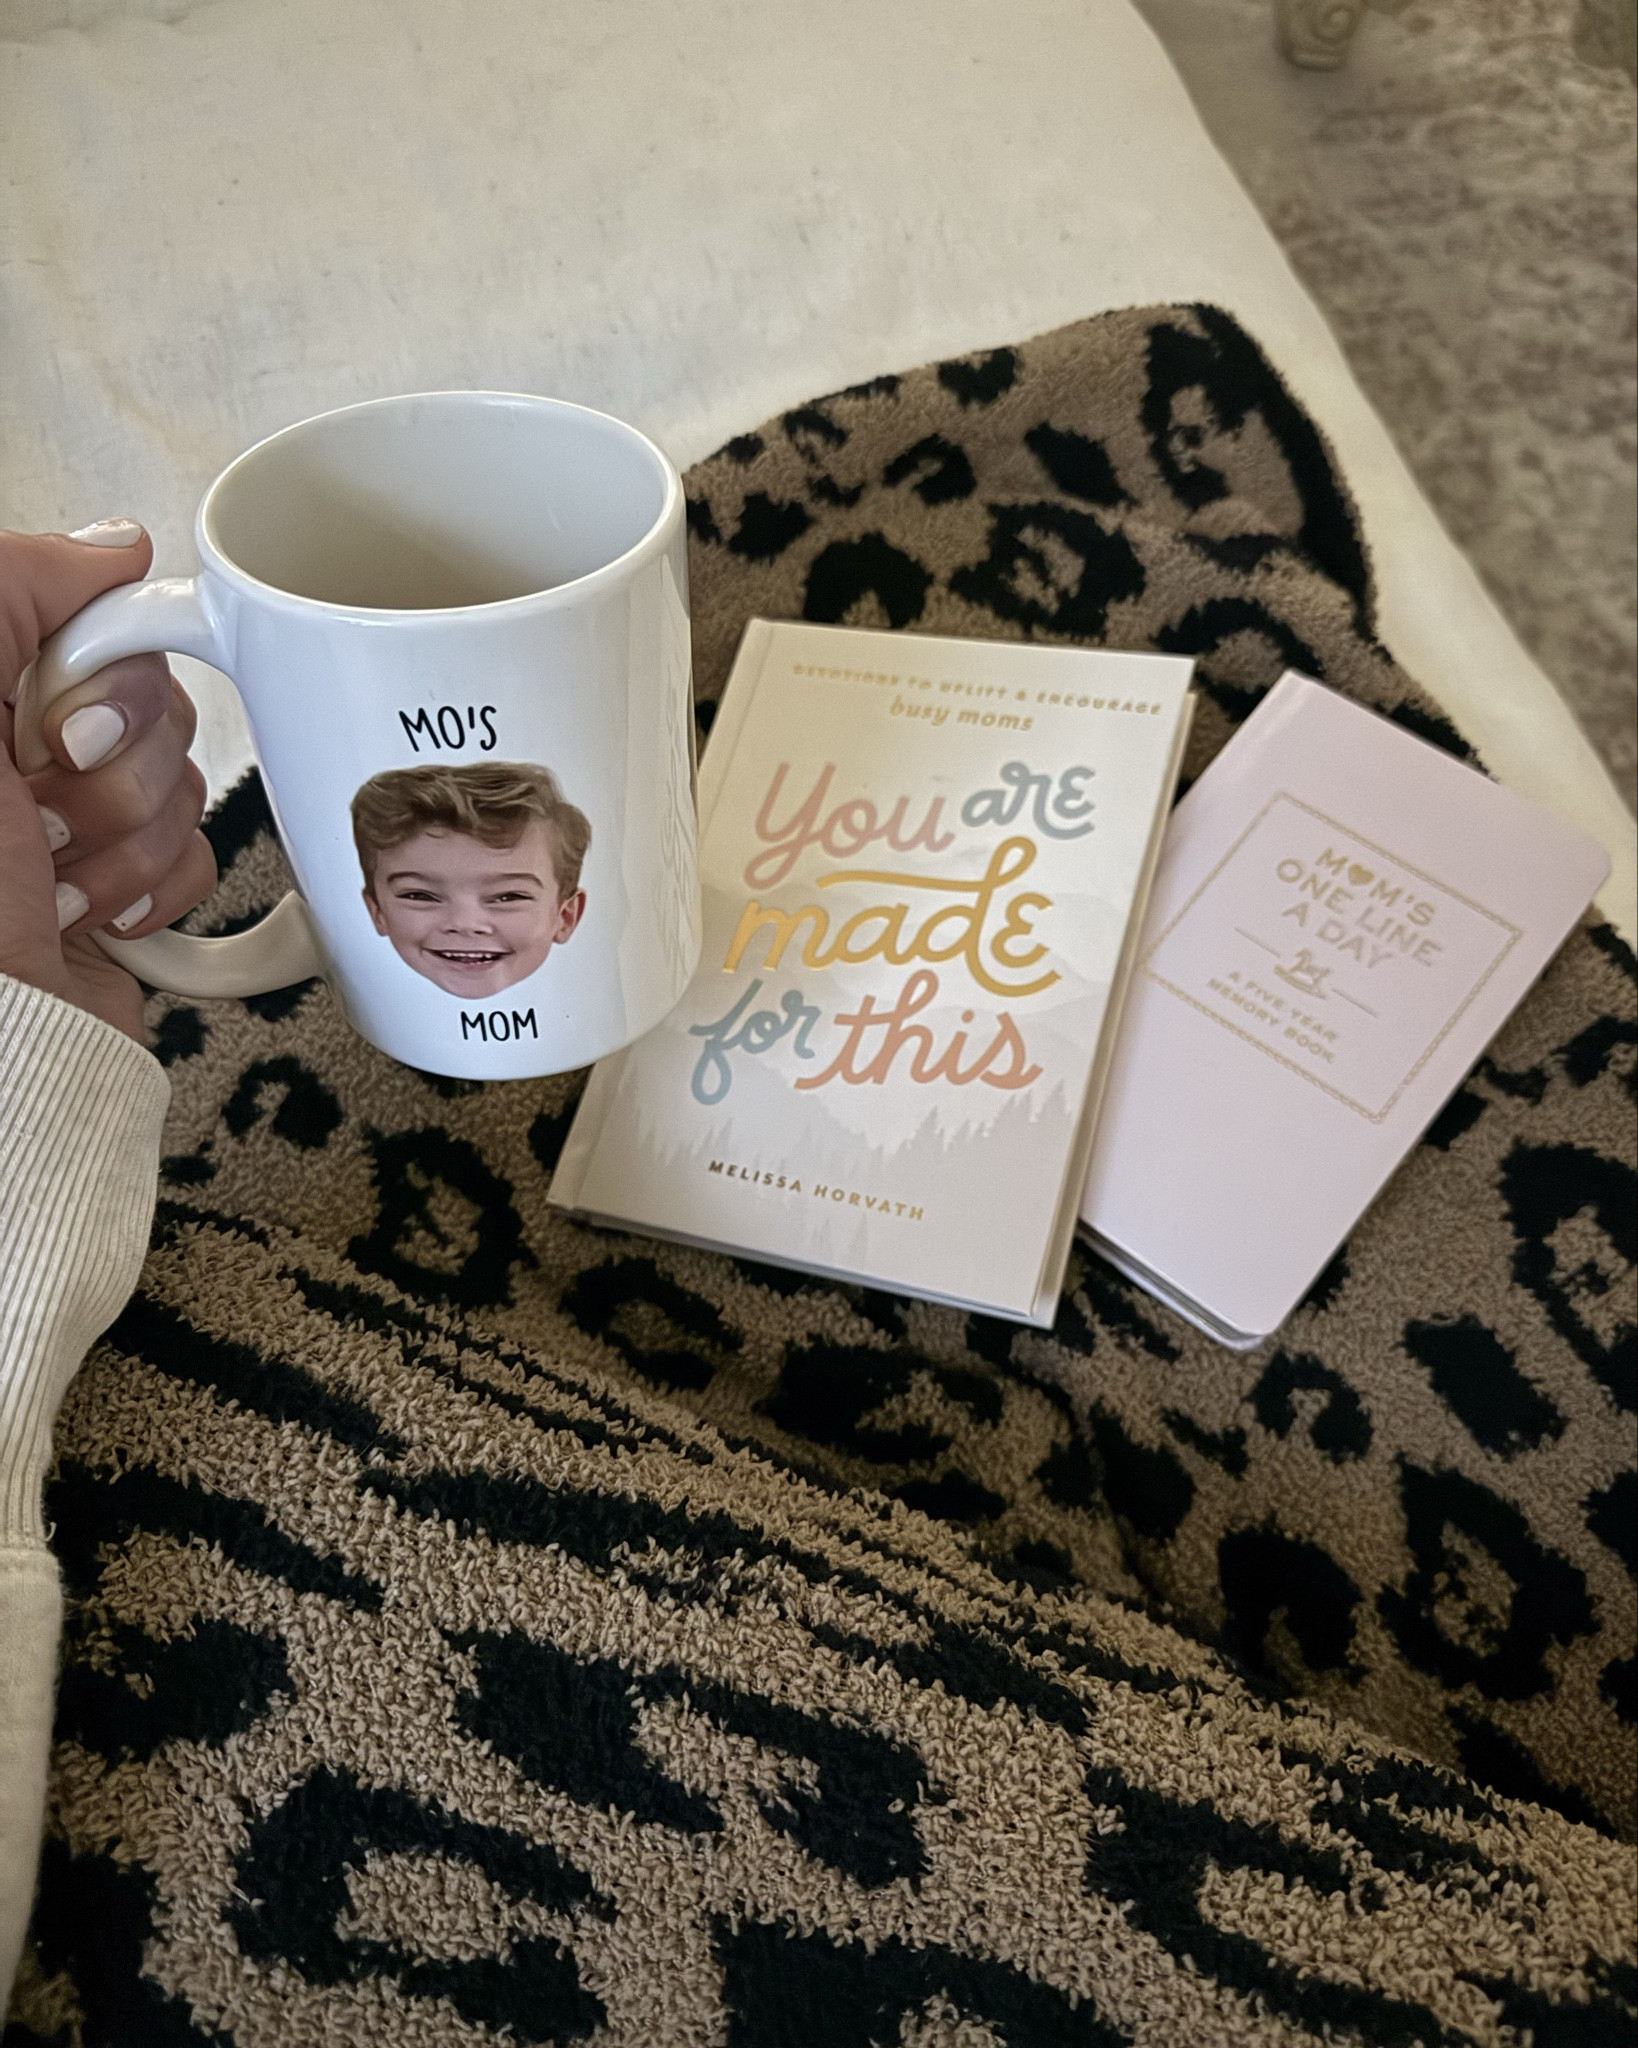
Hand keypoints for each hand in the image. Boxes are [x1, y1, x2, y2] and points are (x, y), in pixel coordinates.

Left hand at [0, 524, 215, 1041]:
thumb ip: (16, 588)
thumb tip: (115, 549)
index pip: (106, 626)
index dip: (110, 681)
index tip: (57, 730)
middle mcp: (30, 748)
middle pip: (161, 706)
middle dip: (116, 773)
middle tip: (42, 812)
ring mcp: (81, 822)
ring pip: (186, 785)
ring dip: (125, 845)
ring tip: (50, 880)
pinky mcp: (126, 890)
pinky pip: (199, 860)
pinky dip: (150, 895)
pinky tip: (82, 914)